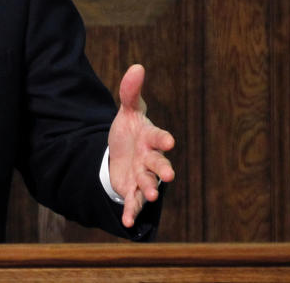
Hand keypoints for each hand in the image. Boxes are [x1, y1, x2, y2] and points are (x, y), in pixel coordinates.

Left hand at [108, 64, 175, 227]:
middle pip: (158, 163)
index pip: (158, 137)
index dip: (162, 138)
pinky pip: (133, 203)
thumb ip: (130, 92)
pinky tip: (126, 223)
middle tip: (168, 175)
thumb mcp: (127, 111)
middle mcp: (150, 158)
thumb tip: (137, 67)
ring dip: (150, 191)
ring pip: (149, 184)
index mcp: (150, 138)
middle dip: (163, 168)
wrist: (121, 153)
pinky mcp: (132, 190)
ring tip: (152, 197)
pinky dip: (131, 213)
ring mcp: (143, 176)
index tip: (168, 140)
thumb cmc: (130, 130)